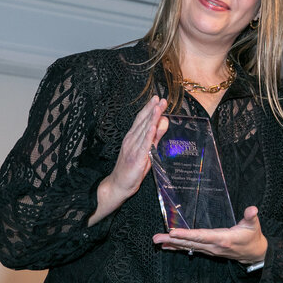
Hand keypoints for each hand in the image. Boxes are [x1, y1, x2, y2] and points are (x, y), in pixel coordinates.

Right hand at [89, 96, 167, 225]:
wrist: (118, 185)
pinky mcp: (136, 158)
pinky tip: (152, 127)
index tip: (156, 98)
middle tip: (160, 99)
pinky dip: (148, 136)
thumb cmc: (132, 168)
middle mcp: (131, 140)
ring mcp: (133, 148)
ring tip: (158, 107)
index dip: (149, 108)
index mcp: (133, 137)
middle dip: (152, 110)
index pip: (142, 120)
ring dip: (151, 118)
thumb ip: (155, 136)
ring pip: (144, 130)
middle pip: (143, 122)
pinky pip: (143, 145)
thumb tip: (164, 121)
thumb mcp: (146, 149)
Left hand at [152, 206, 267, 264]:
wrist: (254, 254)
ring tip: (157, 241)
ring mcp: (210, 250)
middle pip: (190, 242)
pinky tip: (167, 246)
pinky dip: (178, 247)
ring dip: (172, 244)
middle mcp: (214, 246)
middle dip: (173, 240)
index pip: (202, 236)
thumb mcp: (254, 225)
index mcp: (223, 239)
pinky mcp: (209, 250)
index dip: (188, 234)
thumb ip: (251, 216)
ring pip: (188, 247)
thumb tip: (253, 209)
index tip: (174, 232)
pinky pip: (191, 249)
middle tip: (156, 237)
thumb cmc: (253, 236)